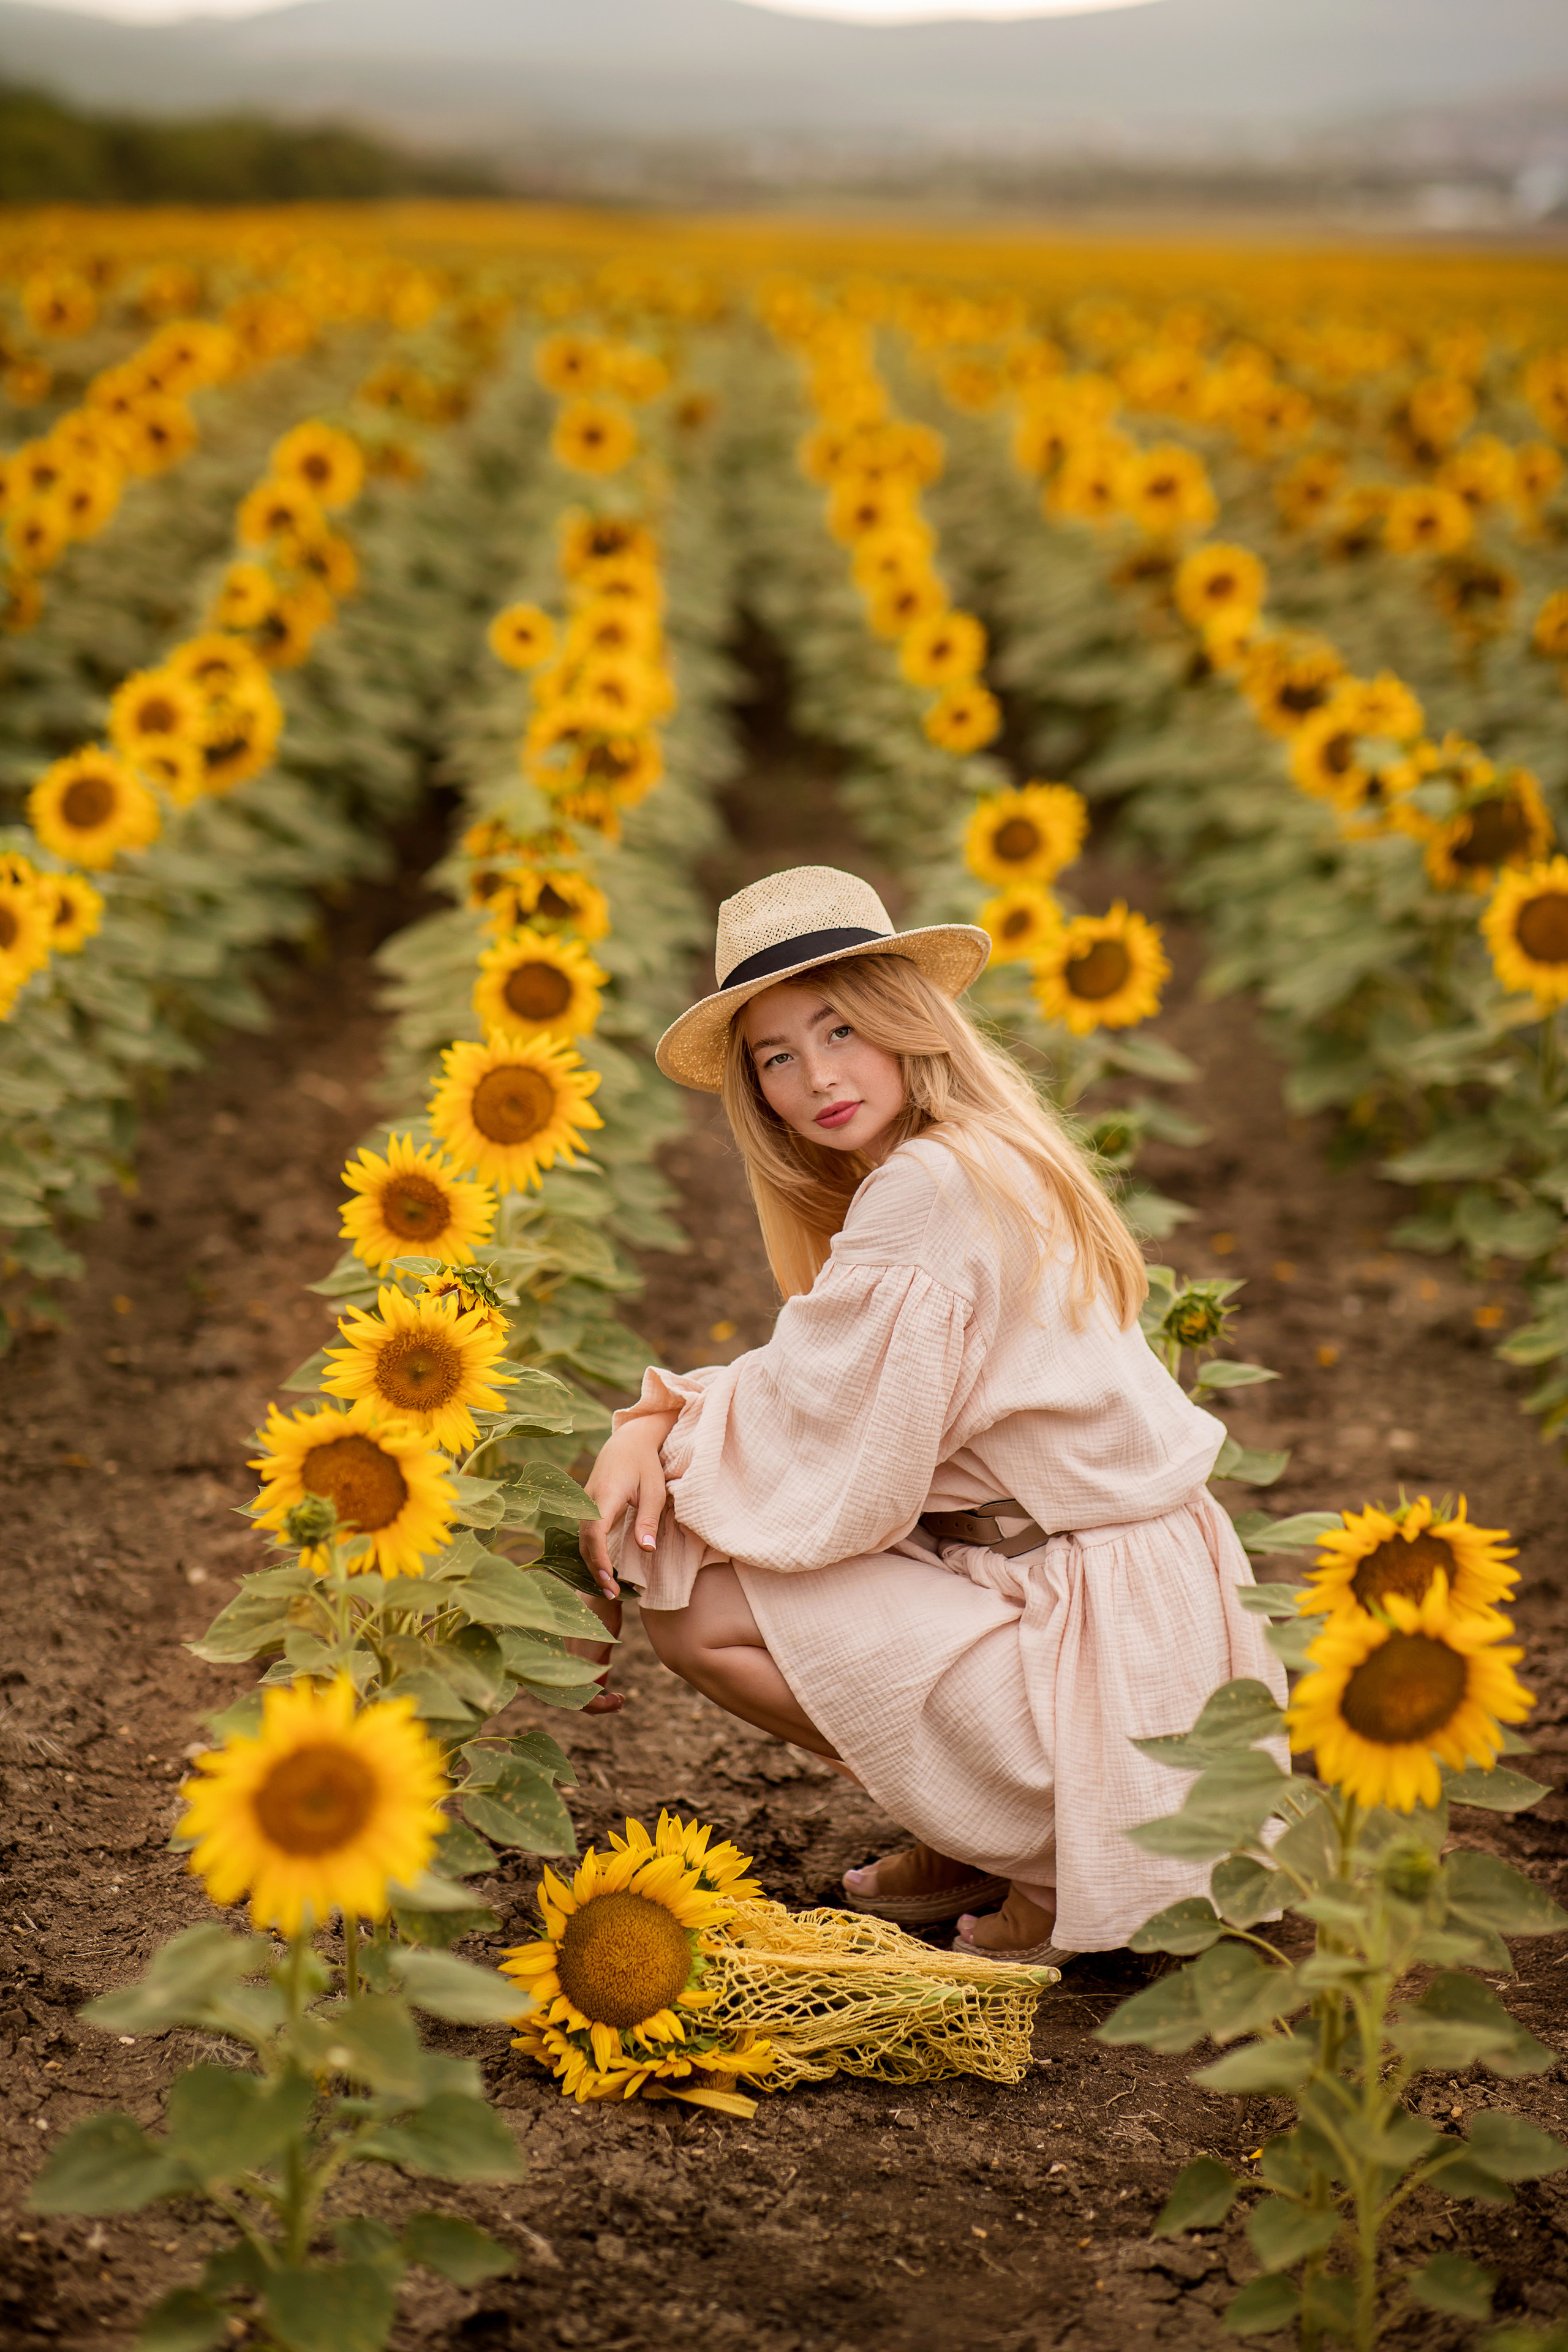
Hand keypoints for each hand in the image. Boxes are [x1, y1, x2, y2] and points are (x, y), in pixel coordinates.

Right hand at [578, 1412, 676, 1599]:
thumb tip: (647, 1551)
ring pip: (581, 1539)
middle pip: (584, 1541)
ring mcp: (584, 1502)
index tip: (610, 1579)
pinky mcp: (586, 1506)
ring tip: (609, 1587)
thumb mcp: (654, 1491)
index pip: (595, 1533)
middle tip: (612, 1594)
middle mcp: (588, 1500)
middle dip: (595, 1569)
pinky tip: (604, 1567)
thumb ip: (648, 1521)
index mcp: (606, 1495)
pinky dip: (591, 1552)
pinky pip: (584, 1533)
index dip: (599, 1559)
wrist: (628, 1441)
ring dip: (592, 1563)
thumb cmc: (645, 1464)